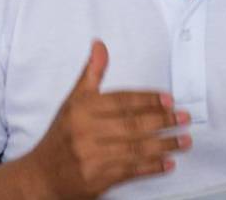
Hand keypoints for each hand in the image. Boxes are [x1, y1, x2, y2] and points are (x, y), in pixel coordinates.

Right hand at [22, 39, 191, 198]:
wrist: (41, 177)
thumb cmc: (61, 137)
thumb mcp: (72, 103)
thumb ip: (91, 75)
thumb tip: (100, 45)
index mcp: (81, 110)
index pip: (121, 101)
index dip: (147, 99)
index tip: (169, 99)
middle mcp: (85, 132)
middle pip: (132, 124)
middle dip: (162, 121)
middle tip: (184, 118)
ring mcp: (92, 157)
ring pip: (135, 148)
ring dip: (164, 144)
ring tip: (184, 140)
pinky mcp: (98, 179)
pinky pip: (130, 171)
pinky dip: (152, 167)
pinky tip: (168, 163)